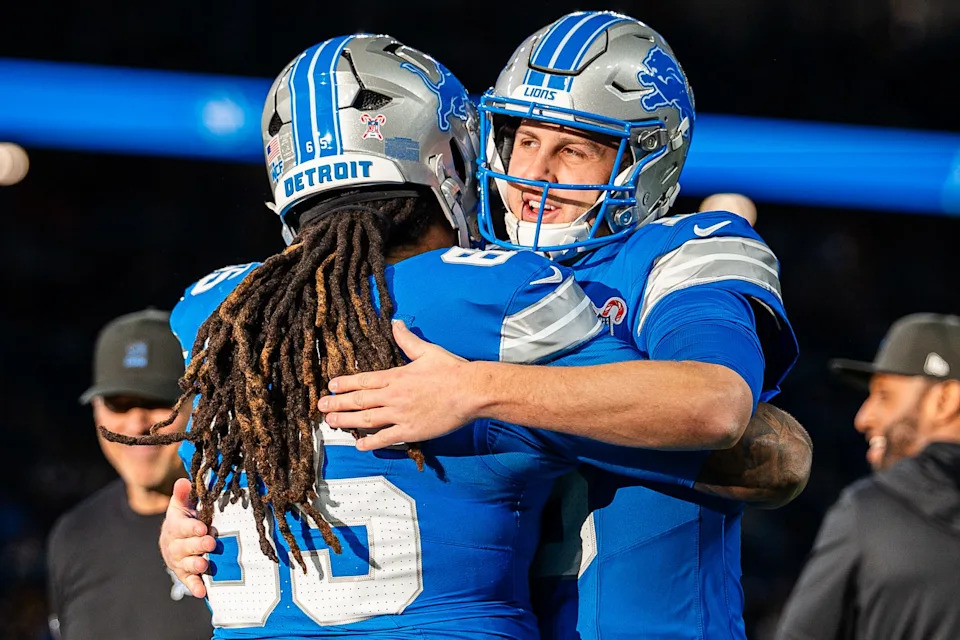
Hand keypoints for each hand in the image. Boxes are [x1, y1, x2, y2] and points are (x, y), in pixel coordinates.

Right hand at [159, 478, 215, 597]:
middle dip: (197, 544)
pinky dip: (194, 586)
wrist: (175, 541)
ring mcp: (179, 561)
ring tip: (204, 563)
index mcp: (174, 527)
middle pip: (184, 546)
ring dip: (195, 564)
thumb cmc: (184, 520)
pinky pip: (189, 581)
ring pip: (185, 563)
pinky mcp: (184, 574)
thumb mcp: (182, 505)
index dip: (191, 527)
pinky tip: (202, 592)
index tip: (202, 526)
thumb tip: (183, 480)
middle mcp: (174, 545)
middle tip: (210, 542)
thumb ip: (183, 494)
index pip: (181, 526)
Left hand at [320, 320, 478, 450]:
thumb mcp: (427, 350)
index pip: (363, 380)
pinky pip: (386, 438)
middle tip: (321, 407)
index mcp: (396, 375)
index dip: (344, 384)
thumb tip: (396, 323)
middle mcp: (394, 395)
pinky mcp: (411, 430)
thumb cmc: (452, 370)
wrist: (471, 391)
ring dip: (346, 421)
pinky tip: (359, 444)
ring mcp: (401, 414)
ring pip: (367, 419)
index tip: (330, 386)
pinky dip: (371, 442)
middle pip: (359, 400)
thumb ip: (407, 339)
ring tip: (330, 423)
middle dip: (337, 404)